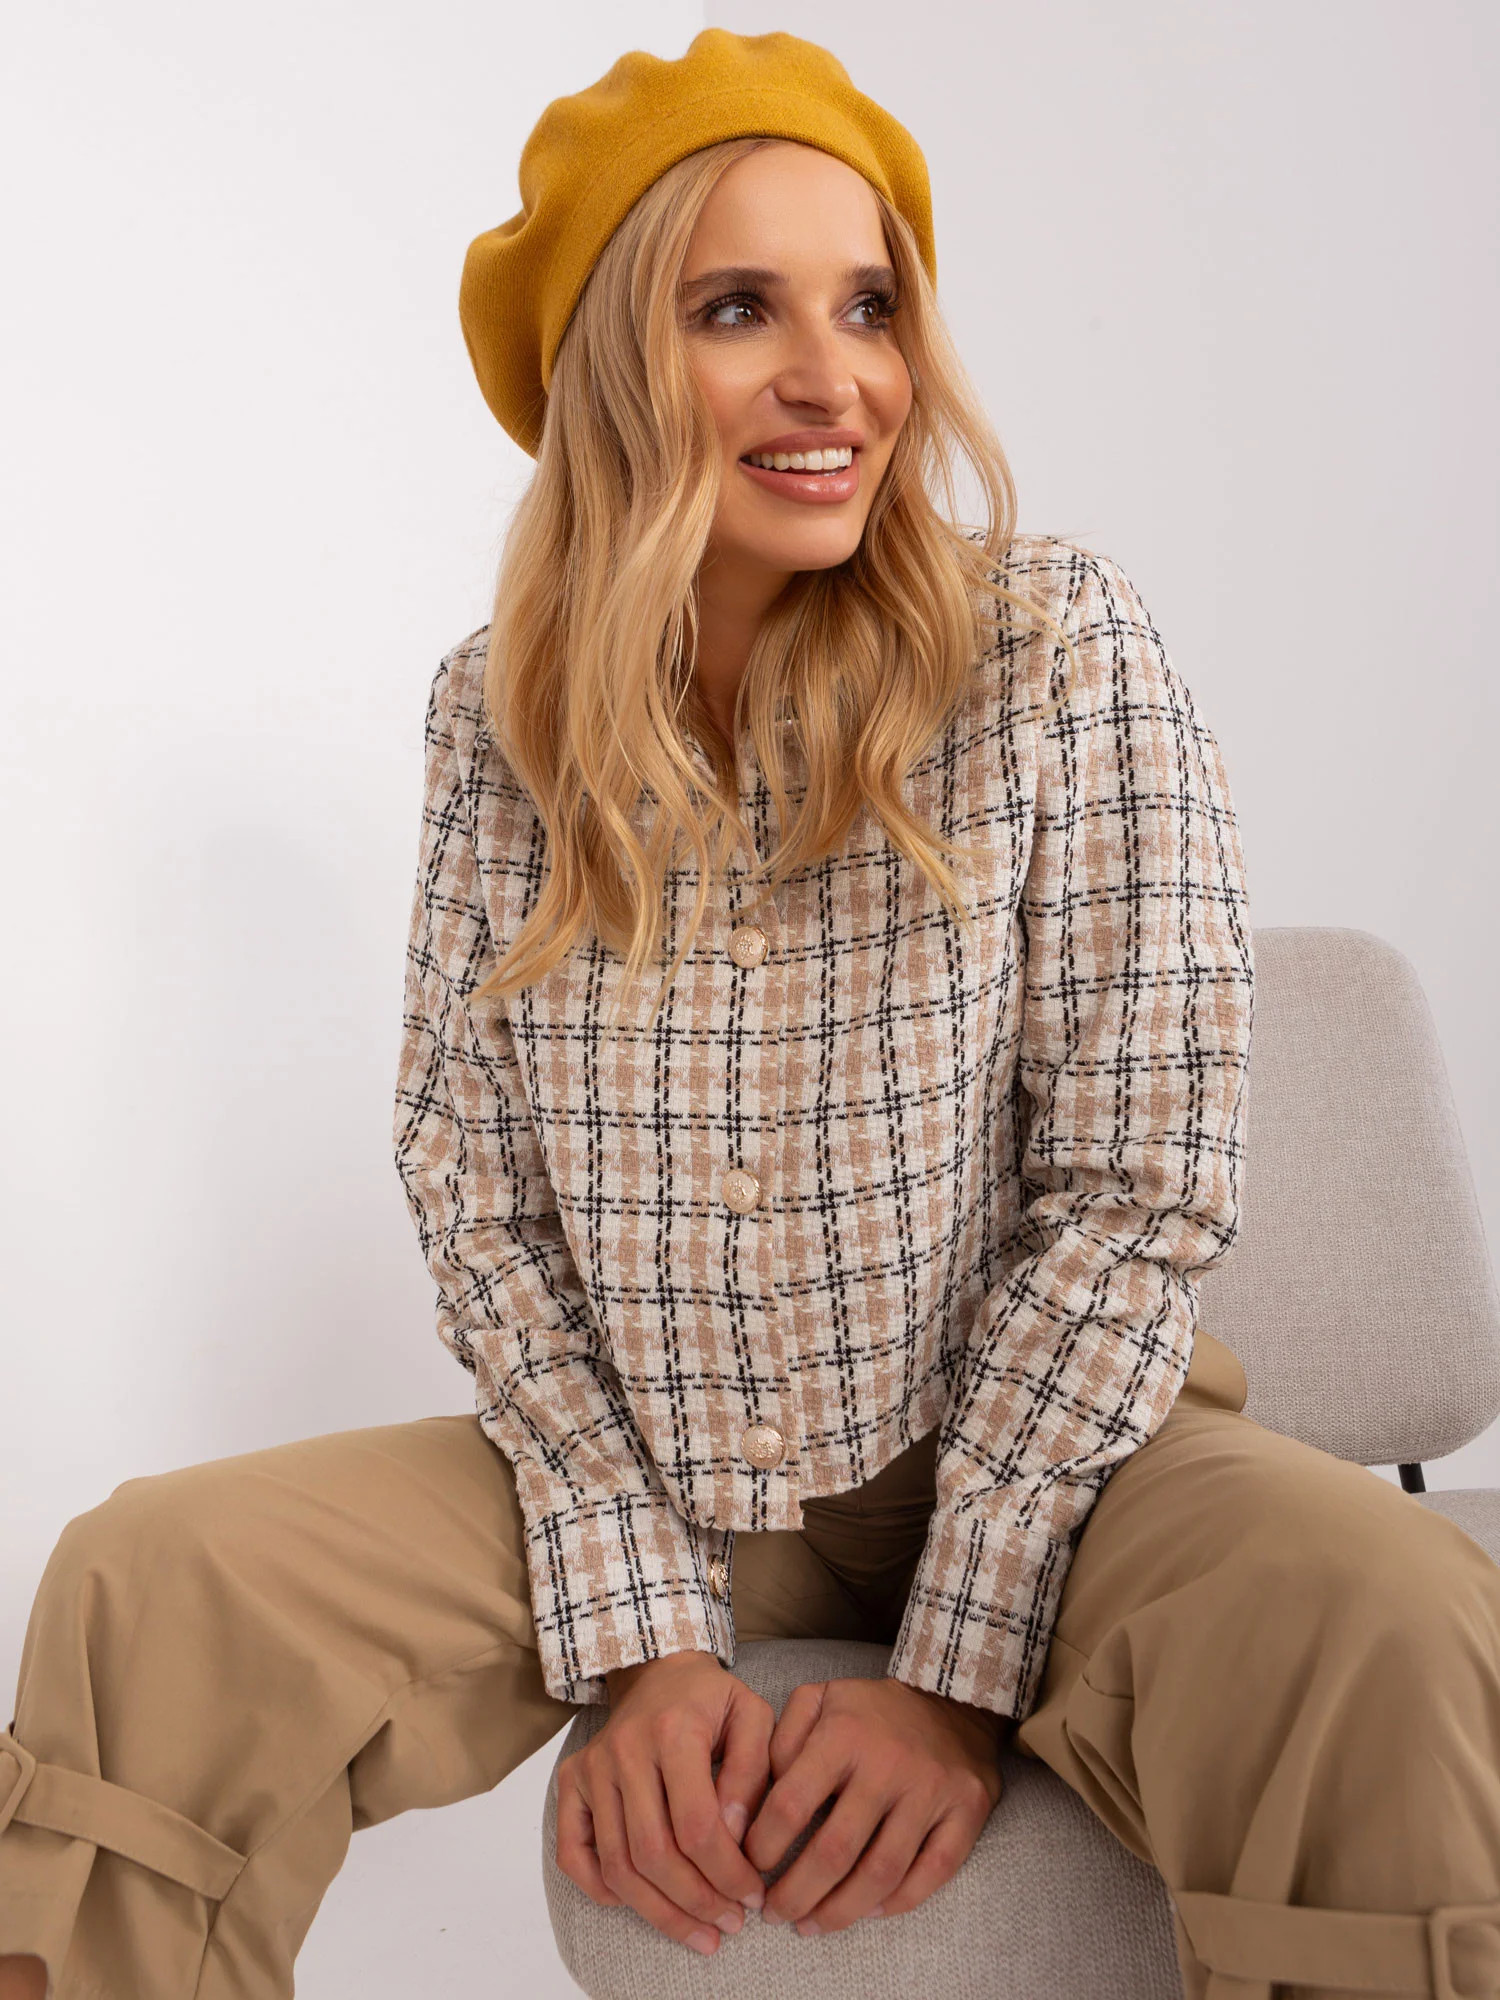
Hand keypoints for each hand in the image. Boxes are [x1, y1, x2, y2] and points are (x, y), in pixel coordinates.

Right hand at [554, 1649, 774, 1957]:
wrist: (656, 1668)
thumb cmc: (711, 1699)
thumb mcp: (752, 1716)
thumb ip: (754, 1772)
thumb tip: (735, 1837)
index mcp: (673, 1731)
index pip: (696, 1825)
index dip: (728, 1873)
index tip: (754, 1896)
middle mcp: (623, 1750)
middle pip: (654, 1855)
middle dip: (697, 1902)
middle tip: (731, 1924)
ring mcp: (591, 1768)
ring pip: (618, 1865)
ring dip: (660, 1912)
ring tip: (700, 1931)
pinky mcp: (572, 1783)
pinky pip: (574, 1855)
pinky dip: (603, 1890)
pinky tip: (644, 1903)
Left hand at [742, 1675, 1006, 1934]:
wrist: (953, 1698)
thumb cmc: (871, 1710)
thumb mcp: (819, 1699)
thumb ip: (781, 1738)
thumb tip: (762, 1796)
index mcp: (844, 1733)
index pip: (793, 1803)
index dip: (764, 1844)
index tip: (749, 1865)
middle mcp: (888, 1764)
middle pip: (835, 1851)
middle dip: (796, 1893)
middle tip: (773, 1913)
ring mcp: (932, 1791)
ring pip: (882, 1872)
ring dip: (840, 1910)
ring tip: (810, 1925)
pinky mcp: (967, 1812)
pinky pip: (931, 1873)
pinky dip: (898, 1903)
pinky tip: (867, 1912)